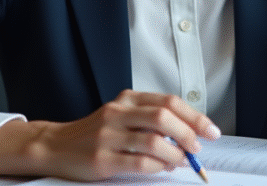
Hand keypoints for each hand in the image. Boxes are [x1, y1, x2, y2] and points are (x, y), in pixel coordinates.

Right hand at [0, 89, 220, 179]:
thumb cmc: (96, 133)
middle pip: (164, 117)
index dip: (195, 116)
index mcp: (127, 99)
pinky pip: (140, 162)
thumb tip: (189, 135)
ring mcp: (108, 136)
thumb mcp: (121, 115)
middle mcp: (118, 112)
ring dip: (177, 154)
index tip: (211, 130)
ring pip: (154, 140)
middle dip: (189, 134)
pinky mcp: (102, 159)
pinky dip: (160, 167)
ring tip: (183, 161)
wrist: (55, 146)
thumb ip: (150, 119)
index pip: (169, 102)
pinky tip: (164, 168)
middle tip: (198, 148)